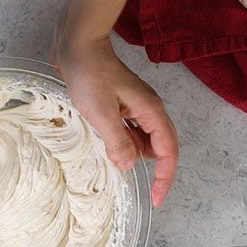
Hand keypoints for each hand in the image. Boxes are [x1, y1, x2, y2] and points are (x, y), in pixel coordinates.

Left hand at [54, 36, 178, 207]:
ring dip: (132, 155)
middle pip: (158, 147)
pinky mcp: (120, 106)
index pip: (168, 150)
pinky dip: (122, 144)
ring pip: (142, 140)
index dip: (165, 177)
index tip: (157, 199)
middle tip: (134, 187)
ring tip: (113, 164)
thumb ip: (117, 140)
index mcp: (150, 111)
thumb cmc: (90, 76)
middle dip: (150, 168)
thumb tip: (128, 166)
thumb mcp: (101, 113)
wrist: (78, 47)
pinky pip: (128, 132)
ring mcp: (134, 107)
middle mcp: (148, 110)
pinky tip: (109, 150)